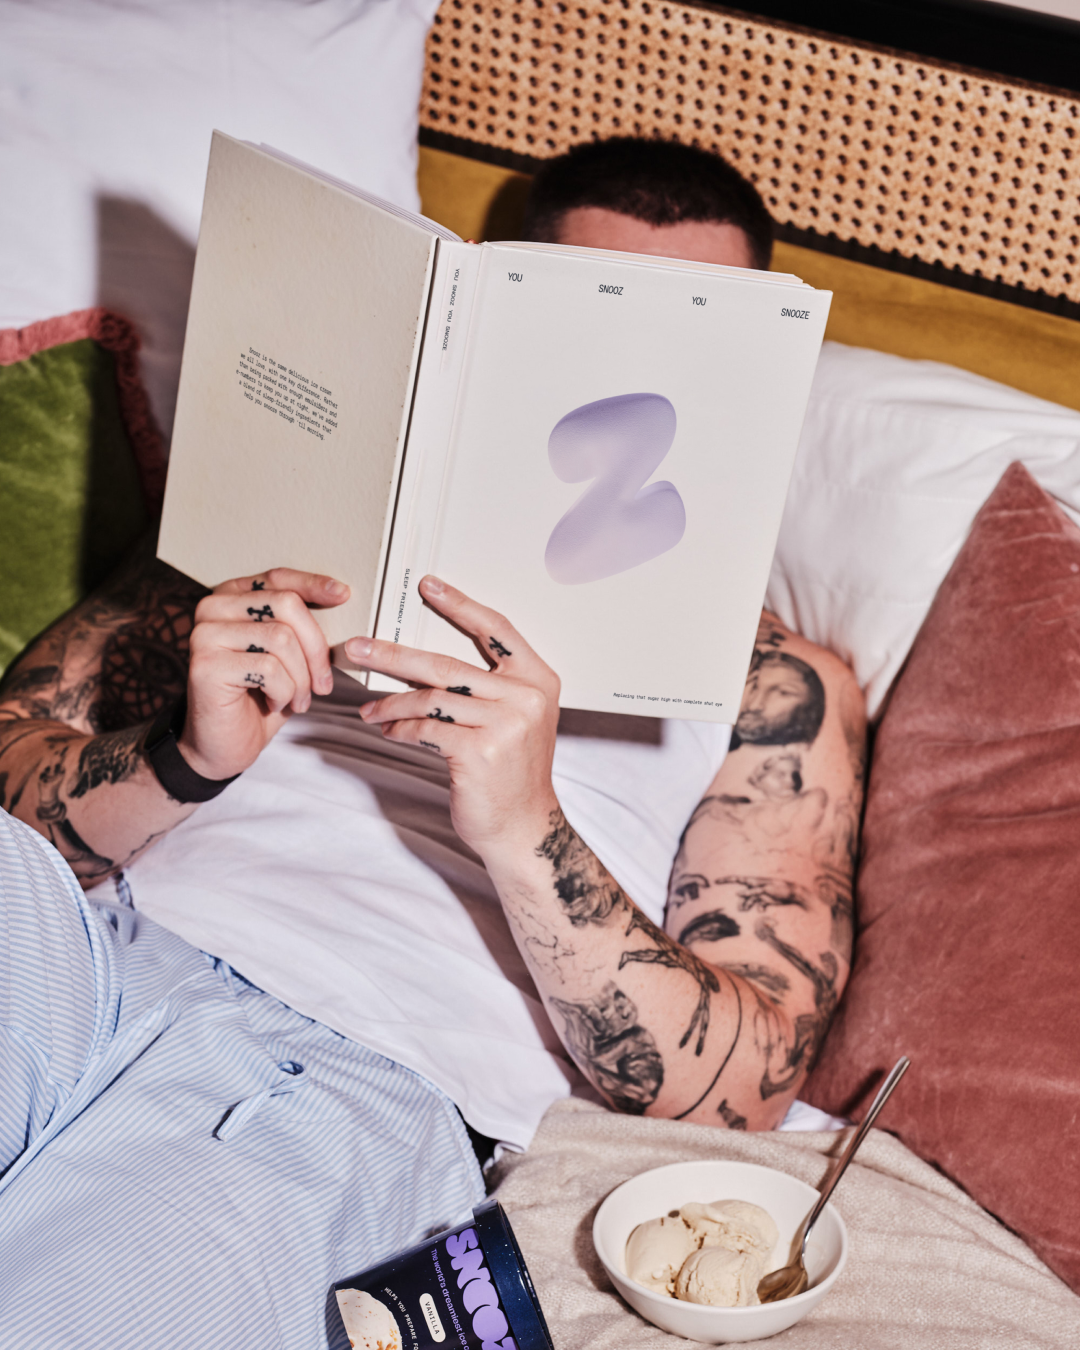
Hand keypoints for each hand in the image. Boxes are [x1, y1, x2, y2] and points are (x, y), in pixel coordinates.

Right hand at [180, 568, 348, 779]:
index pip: (278, 577)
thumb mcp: (287, 656)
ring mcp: (205, 635)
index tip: (343, 595)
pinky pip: (269, 670)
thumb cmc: (260, 697)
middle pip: (286, 605)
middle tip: (323, 684)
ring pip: (282, 639)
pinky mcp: (205, 665)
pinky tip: (275, 704)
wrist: (223, 744)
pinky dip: (285, 693)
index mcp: (231, 597)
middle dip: (316, 648)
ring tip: (298, 700)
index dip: (313, 584)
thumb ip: (300, 626)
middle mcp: (212, 608)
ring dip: (302, 678)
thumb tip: (341, 599)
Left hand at [345, 576, 560, 855]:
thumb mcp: (516, 719)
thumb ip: (488, 688)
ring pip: (430, 698)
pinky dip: (400, 729)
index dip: (460, 605)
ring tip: (368, 709)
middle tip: (357, 648)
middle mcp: (525, 697)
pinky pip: (425, 729)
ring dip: (390, 703)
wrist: (524, 827)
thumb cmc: (512, 773)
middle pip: (447, 663)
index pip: (496, 629)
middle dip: (393, 655)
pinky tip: (388, 731)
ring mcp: (505, 724)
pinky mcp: (480, 752)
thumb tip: (424, 662)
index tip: (428, 585)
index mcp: (538, 679)